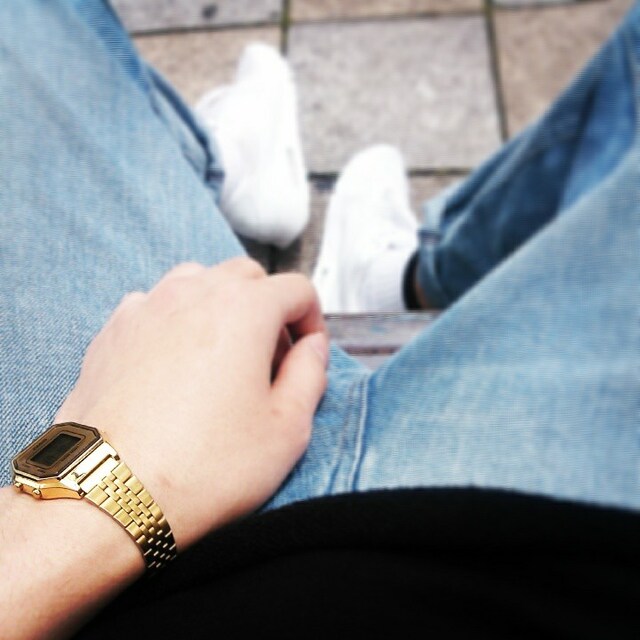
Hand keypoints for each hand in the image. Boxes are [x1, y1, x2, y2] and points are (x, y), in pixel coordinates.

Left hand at [55, 258, 328, 549]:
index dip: (312, 320)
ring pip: (199, 281)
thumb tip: (311, 348)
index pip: (296, 289)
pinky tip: (176, 365)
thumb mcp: (287, 429)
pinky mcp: (113, 330)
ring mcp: (147, 306)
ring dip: (222, 307)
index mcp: (245, 309)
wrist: (110, 492)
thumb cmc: (203, 466)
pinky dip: (177, 321)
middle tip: (270, 358)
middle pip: (247, 277)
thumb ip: (312, 374)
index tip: (307, 352)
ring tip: (223, 356)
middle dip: (269, 308)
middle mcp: (194, 293)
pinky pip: (156, 305)